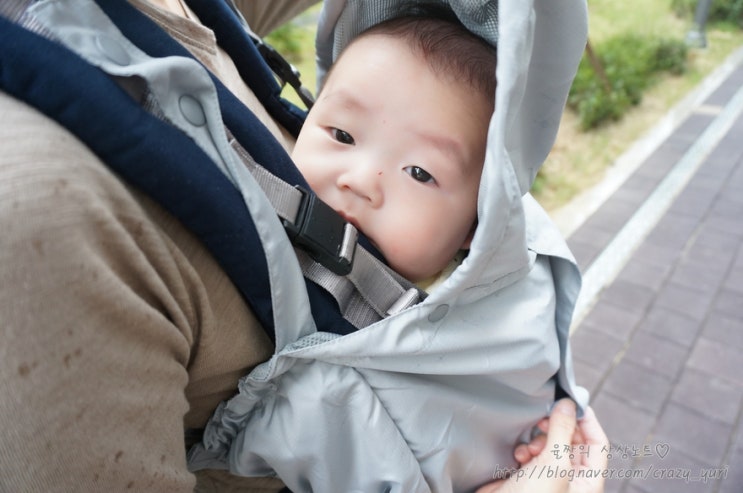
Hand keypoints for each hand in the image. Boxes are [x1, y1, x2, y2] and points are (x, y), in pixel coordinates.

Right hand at [478, 399, 608, 492]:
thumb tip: (567, 403)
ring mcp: (549, 477)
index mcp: (588, 481)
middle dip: (559, 428)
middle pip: (573, 441)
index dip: (588, 421)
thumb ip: (562, 431)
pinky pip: (533, 453)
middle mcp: (571, 478)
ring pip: (551, 444)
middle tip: (546, 418)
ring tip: (531, 447)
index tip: (573, 402)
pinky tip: (519, 456)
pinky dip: (526, 449)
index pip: (598, 444)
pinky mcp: (529, 476)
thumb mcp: (554, 463)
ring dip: (540, 440)